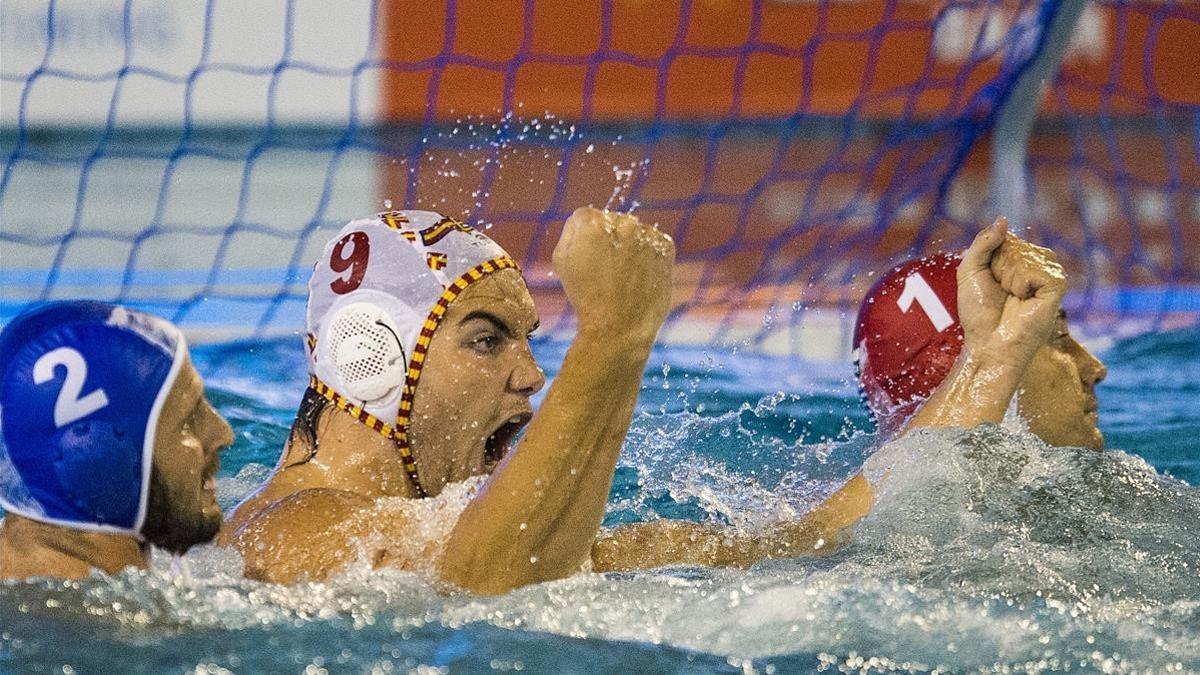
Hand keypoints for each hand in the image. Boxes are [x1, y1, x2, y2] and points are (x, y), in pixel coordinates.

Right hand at [552, 207, 674, 343]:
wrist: (619, 327)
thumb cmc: (586, 297)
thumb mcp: (562, 260)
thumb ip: (572, 231)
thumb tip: (585, 221)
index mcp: (590, 221)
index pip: (586, 218)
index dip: (585, 240)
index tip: (589, 259)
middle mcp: (620, 221)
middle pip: (612, 222)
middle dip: (609, 240)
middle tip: (606, 270)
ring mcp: (645, 233)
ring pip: (634, 232)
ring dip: (629, 246)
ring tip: (623, 276)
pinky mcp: (665, 245)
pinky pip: (653, 243)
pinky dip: (648, 255)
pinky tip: (638, 276)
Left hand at [957, 217, 1066, 367]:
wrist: (987, 344)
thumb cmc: (978, 313)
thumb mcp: (969, 271)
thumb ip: (983, 243)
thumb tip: (1003, 220)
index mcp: (1016, 262)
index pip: (1005, 238)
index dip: (989, 256)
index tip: (989, 280)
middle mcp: (1035, 267)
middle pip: (1015, 244)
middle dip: (998, 267)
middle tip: (1000, 292)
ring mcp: (1048, 276)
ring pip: (1027, 254)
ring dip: (1009, 275)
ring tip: (1011, 296)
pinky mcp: (1058, 287)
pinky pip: (1039, 268)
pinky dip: (1022, 282)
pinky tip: (1022, 298)